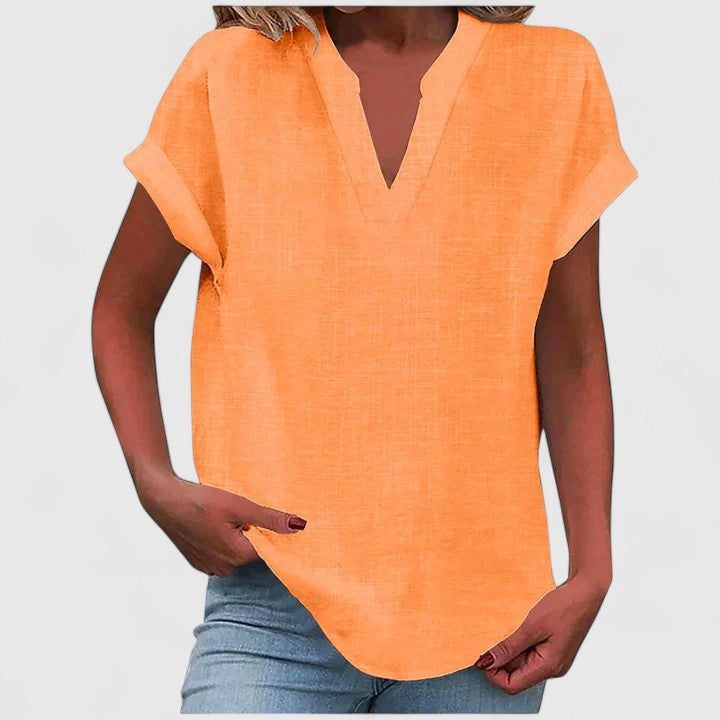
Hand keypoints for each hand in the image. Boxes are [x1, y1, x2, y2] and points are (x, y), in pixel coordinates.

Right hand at [137, 473, 306, 576]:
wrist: (163, 499)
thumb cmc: (201, 501)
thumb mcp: (240, 505)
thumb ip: (270, 518)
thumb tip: (300, 526)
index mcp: (237, 556)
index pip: (270, 552)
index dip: (277, 536)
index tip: (282, 523)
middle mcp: (224, 568)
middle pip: (253, 553)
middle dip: (258, 536)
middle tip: (254, 514)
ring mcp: (210, 567)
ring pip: (237, 553)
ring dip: (241, 538)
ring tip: (235, 517)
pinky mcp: (199, 561)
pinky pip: (222, 555)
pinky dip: (226, 541)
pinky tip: (220, 523)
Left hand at [474, 573, 610, 693]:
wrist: (585, 591)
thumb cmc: (565, 606)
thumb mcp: (532, 626)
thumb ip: (509, 647)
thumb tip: (487, 662)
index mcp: (549, 666)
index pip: (513, 685)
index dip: (494, 674)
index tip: (481, 658)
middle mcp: (552, 667)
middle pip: (516, 675)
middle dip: (500, 661)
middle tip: (487, 640)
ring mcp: (553, 658)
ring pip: (522, 663)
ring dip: (509, 650)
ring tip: (502, 629)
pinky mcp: (552, 648)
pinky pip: (529, 652)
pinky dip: (518, 643)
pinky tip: (513, 628)